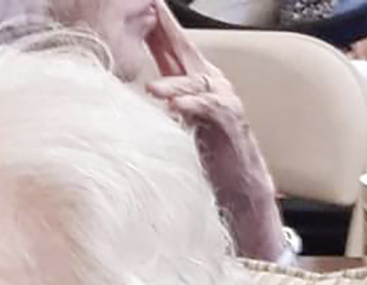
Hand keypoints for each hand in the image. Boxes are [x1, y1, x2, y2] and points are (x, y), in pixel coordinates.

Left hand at [139, 0, 285, 261]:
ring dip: (173, 84)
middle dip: (167, 31)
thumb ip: (159, 103)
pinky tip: (176, 109)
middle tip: (150, 13)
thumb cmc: (204, 155)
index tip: (143, 7)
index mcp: (194, 81)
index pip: (172, 48)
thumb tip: (129, 95)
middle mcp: (209, 83)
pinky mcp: (230, 121)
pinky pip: (209, 109)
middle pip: (185, 51)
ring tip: (152, 89)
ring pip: (195, 82)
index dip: (158, 27)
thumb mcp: (175, 122)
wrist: (237, 185)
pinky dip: (193, 107)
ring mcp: (222, 99)